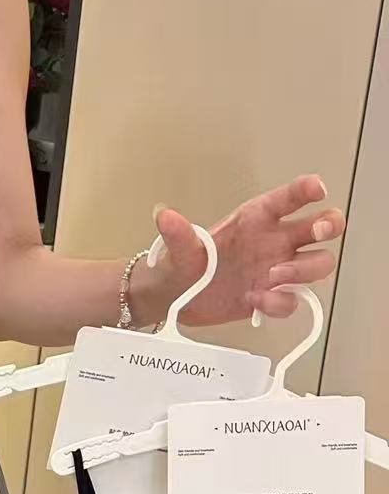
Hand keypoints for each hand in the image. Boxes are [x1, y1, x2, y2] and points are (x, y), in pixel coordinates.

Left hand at [134, 175, 344, 327]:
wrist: (173, 298)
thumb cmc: (181, 264)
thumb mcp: (178, 248)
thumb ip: (177, 233)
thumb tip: (163, 215)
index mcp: (256, 218)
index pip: (291, 198)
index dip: (308, 190)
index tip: (316, 190)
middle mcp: (275, 240)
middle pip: (323, 227)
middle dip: (330, 226)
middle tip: (315, 235)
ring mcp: (278, 269)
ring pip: (318, 263)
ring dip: (305, 270)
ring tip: (272, 277)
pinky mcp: (272, 297)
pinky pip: (293, 300)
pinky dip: (280, 303)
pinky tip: (254, 302)